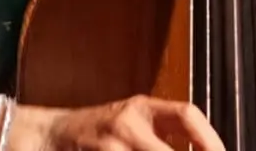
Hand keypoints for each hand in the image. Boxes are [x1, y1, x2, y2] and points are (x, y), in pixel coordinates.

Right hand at [6, 96, 223, 150]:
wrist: (46, 136)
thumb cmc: (95, 134)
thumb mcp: (131, 123)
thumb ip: (163, 134)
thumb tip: (205, 147)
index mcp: (142, 108)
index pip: (186, 114)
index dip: (209, 137)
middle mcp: (127, 122)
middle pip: (166, 149)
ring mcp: (109, 143)